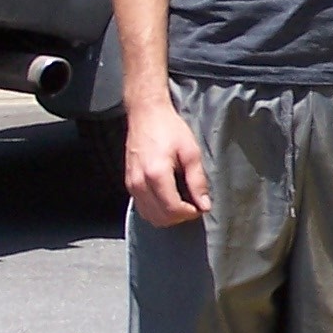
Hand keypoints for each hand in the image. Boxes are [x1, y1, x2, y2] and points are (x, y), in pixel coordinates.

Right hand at [123, 100, 211, 227]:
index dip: (190, 213)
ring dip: (168, 216)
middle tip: (193, 205)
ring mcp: (131, 184)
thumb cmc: (169, 129)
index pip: (172, 209)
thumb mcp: (191, 152)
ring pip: (149, 216)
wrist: (146, 114)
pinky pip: (142, 207)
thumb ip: (197, 181)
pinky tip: (169, 198)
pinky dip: (156, 210)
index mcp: (156, 174)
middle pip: (160, 217)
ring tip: (182, 202)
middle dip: (180, 216)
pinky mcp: (129, 183)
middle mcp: (139, 183)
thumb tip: (204, 204)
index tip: (200, 206)